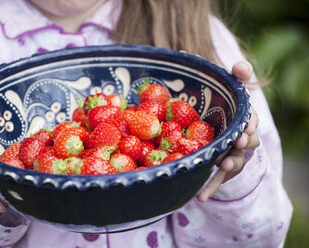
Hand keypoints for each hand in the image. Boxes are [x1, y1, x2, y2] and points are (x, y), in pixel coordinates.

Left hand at [196, 61, 259, 201]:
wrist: (214, 126)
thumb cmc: (222, 105)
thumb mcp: (230, 87)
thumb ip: (238, 74)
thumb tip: (240, 67)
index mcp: (245, 120)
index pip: (252, 120)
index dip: (251, 122)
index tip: (247, 123)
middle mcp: (242, 140)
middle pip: (247, 142)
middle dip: (244, 141)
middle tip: (239, 140)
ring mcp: (231, 156)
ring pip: (234, 161)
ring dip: (230, 163)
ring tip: (224, 163)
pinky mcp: (219, 170)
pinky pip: (215, 180)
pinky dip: (209, 188)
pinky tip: (200, 198)